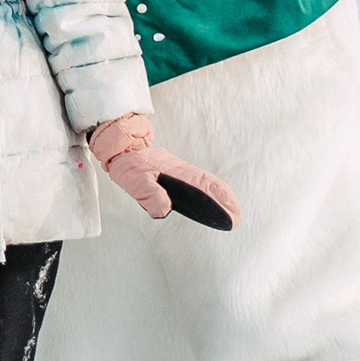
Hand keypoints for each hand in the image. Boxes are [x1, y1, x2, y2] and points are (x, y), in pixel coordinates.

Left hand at [90, 112, 237, 224]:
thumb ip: (149, 194)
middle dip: (226, 199)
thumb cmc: (128, 161)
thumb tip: (165, 209)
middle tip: (237, 216)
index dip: (219, 198)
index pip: (203, 186)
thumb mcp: (134, 180)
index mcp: (176, 172)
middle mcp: (181, 172)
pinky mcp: (174, 173)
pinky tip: (211, 200)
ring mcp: (179, 172)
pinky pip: (196, 182)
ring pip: (205, 183)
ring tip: (232, 212)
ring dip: (220, 195)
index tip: (231, 211)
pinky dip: (209, 190)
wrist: (121, 144)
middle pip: (210, 185)